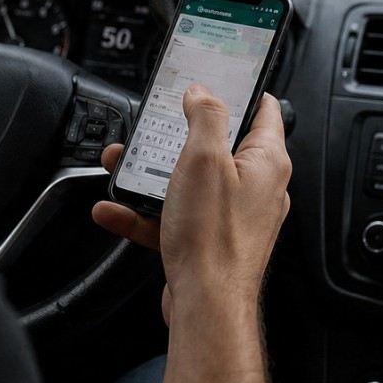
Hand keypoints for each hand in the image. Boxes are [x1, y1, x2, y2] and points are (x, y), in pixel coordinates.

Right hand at [92, 86, 291, 322]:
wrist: (206, 307)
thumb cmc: (214, 240)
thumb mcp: (204, 158)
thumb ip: (205, 116)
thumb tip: (202, 93)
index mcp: (267, 162)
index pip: (262, 109)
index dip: (238, 88)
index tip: (214, 75)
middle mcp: (257, 188)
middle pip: (217, 145)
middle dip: (177, 134)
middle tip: (154, 126)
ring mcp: (233, 217)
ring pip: (189, 181)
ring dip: (151, 173)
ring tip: (121, 165)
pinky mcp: (209, 241)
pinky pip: (174, 216)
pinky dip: (144, 211)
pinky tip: (115, 209)